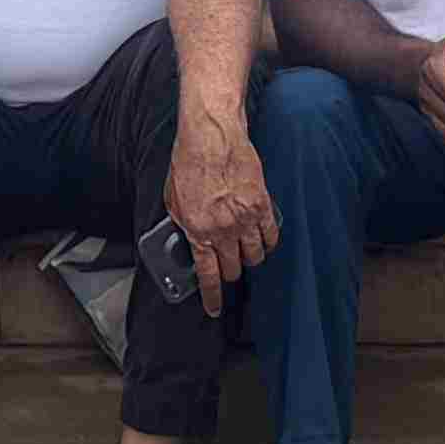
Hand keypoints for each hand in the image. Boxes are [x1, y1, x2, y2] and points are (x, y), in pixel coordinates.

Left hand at [166, 121, 278, 296]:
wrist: (211, 135)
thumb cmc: (189, 161)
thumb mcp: (173, 199)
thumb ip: (182, 224)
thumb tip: (188, 240)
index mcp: (198, 230)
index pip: (208, 275)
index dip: (213, 297)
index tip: (214, 308)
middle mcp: (223, 230)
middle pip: (234, 269)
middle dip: (230, 273)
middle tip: (229, 268)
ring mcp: (245, 219)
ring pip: (255, 256)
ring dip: (250, 259)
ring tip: (245, 253)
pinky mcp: (262, 204)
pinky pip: (271, 235)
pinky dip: (268, 242)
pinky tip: (263, 240)